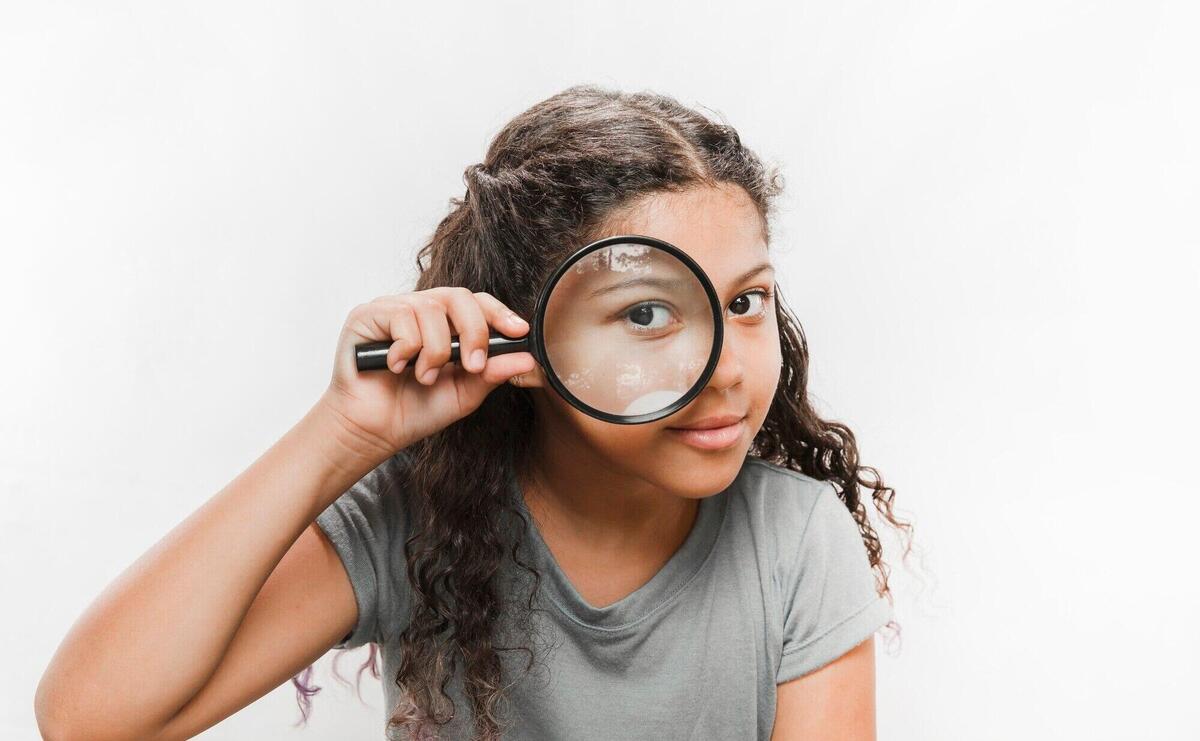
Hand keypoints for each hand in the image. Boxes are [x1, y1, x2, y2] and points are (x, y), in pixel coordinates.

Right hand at [320, 287, 534, 457]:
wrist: (372, 432)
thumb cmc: (414, 411)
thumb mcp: (463, 394)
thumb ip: (491, 373)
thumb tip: (527, 358)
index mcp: (444, 324)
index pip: (477, 303)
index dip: (500, 313)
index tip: (519, 331)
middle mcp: (419, 310)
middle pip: (458, 296)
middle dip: (474, 330)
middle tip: (473, 363)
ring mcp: (393, 309)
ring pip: (431, 309)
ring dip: (435, 351)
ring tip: (424, 378)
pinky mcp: (367, 315)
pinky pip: (401, 316)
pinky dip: (407, 347)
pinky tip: (397, 367)